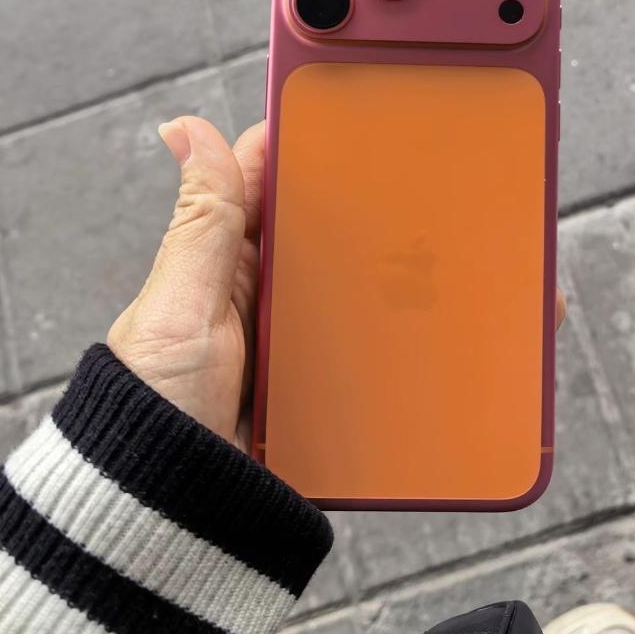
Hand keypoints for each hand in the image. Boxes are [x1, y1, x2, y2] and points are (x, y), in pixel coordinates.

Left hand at [109, 114, 567, 451]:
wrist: (168, 525)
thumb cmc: (154, 414)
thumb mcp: (180, 309)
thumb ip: (201, 223)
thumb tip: (185, 127)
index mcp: (226, 261)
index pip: (275, 178)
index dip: (316, 139)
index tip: (369, 108)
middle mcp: (266, 295)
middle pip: (337, 235)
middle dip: (390, 211)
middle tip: (452, 187)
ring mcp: (297, 344)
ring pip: (369, 295)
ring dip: (420, 281)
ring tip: (480, 264)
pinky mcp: (322, 392)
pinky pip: (377, 355)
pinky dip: (419, 344)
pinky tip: (465, 340)